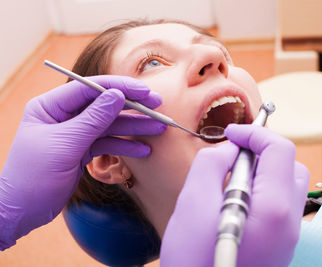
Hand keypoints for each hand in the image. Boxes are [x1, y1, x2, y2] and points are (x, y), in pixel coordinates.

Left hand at [0, 75, 165, 249]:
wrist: (23, 211)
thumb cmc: (33, 176)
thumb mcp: (65, 145)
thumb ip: (93, 119)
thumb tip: (117, 95)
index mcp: (51, 106)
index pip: (90, 88)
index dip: (119, 87)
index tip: (144, 90)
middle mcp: (64, 115)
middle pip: (104, 104)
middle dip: (132, 106)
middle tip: (157, 106)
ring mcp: (75, 133)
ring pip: (110, 124)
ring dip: (134, 127)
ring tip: (158, 128)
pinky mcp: (83, 149)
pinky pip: (108, 142)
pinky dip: (125, 146)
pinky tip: (143, 150)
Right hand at [160, 124, 308, 266]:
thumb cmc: (193, 260)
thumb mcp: (193, 203)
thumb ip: (212, 164)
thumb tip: (230, 148)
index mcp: (274, 208)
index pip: (279, 150)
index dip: (254, 133)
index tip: (231, 133)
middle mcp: (290, 221)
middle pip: (290, 166)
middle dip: (263, 151)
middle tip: (233, 154)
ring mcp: (288, 235)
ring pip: (287, 184)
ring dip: (263, 169)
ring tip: (232, 176)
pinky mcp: (279, 244)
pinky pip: (280, 204)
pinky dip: (263, 188)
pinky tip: (236, 198)